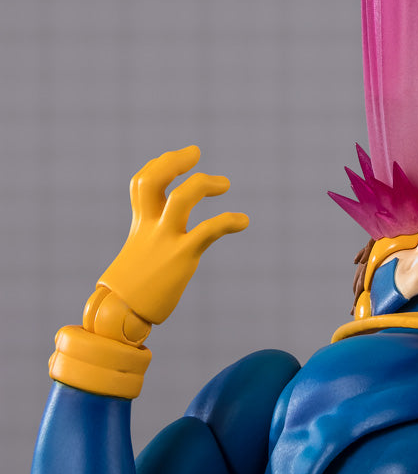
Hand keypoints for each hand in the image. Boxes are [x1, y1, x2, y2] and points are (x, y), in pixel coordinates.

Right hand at [98, 146, 248, 324]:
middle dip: (173, 161)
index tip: (177, 160)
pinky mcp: (182, 257)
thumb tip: (155, 250)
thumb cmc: (128, 292)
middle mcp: (150, 227)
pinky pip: (208, 231)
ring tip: (225, 184)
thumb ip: (146, 244)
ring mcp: (165, 240)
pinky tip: (243, 220)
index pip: (142, 183)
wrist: (118, 320)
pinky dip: (228, 220)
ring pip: (182, 198)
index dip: (160, 165)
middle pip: (152, 181)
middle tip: (195, 153)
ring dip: (205, 183)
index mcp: (140, 225)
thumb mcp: (134, 258)